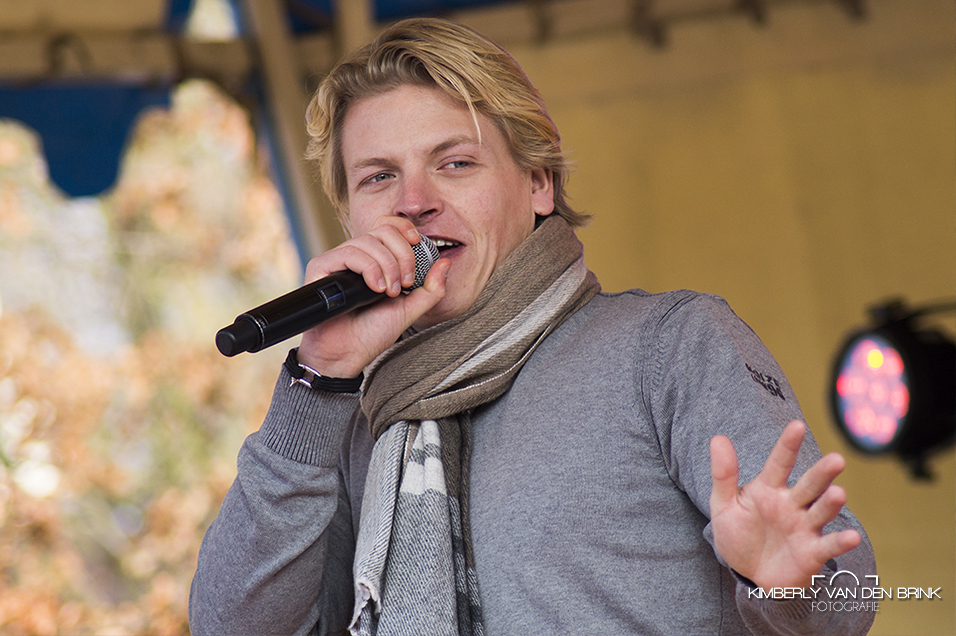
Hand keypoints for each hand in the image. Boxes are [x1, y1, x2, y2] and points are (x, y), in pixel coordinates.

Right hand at [296, 216, 449, 377]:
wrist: (348, 353)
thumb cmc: (372, 333)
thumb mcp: (410, 309)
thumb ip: (430, 288)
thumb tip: (446, 262)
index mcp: (376, 260)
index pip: (389, 227)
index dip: (404, 228)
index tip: (417, 243)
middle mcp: (357, 256)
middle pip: (382, 230)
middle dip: (402, 254)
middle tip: (405, 282)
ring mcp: (338, 261)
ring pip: (367, 241)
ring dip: (387, 266)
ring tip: (389, 292)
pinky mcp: (321, 266)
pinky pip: (348, 253)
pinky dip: (368, 268)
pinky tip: (374, 289)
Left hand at [709, 420, 861, 589]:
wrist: (748, 573)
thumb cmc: (738, 533)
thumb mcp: (724, 504)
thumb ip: (723, 474)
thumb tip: (718, 438)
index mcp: (769, 489)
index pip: (780, 462)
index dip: (788, 445)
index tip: (797, 425)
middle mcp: (792, 504)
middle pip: (809, 485)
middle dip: (822, 473)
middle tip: (836, 459)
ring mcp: (804, 527)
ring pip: (821, 511)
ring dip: (831, 504)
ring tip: (839, 493)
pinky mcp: (812, 552)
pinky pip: (828, 546)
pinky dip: (840, 542)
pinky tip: (852, 537)